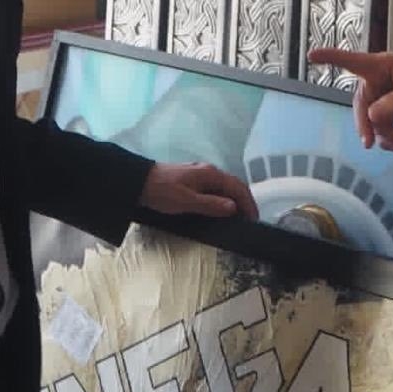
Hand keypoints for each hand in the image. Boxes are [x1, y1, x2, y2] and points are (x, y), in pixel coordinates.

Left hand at [138, 161, 258, 220]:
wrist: (138, 182)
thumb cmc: (162, 191)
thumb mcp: (187, 201)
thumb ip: (211, 204)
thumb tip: (234, 207)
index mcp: (211, 174)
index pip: (238, 187)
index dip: (249, 203)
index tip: (254, 220)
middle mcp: (209, 171)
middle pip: (234, 185)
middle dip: (245, 201)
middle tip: (250, 220)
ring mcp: (200, 174)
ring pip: (225, 187)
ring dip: (235, 200)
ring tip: (238, 217)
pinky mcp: (193, 180)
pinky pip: (215, 188)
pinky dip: (223, 198)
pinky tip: (220, 209)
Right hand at [306, 48, 392, 151]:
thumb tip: (372, 117)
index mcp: (380, 67)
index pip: (351, 61)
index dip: (330, 58)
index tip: (311, 56)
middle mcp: (373, 81)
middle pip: (360, 104)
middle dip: (365, 125)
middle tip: (369, 143)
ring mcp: (377, 97)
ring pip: (369, 120)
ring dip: (382, 135)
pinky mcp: (383, 111)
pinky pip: (378, 128)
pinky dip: (387, 138)